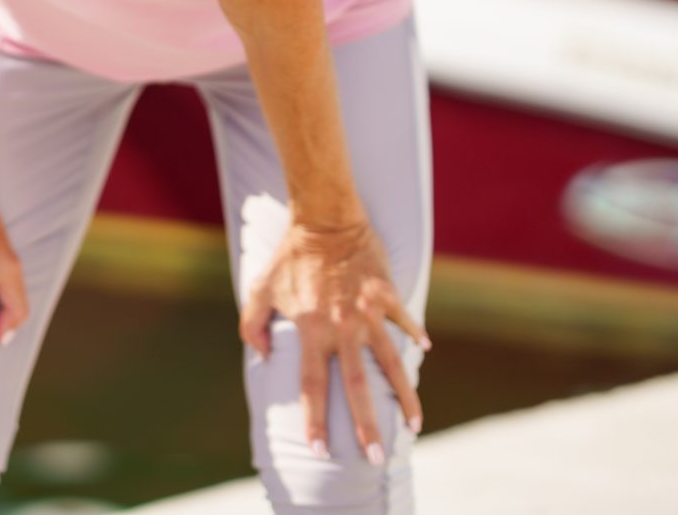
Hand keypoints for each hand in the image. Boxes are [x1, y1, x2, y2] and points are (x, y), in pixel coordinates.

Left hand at [238, 217, 430, 464]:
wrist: (325, 218)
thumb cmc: (290, 256)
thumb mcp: (260, 289)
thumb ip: (252, 326)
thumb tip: (262, 358)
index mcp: (311, 330)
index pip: (311, 385)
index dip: (314, 419)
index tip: (320, 450)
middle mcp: (342, 327)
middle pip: (356, 387)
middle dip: (367, 426)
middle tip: (376, 458)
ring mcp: (369, 313)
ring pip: (392, 363)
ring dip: (405, 396)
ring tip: (415, 424)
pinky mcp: (388, 295)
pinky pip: (405, 321)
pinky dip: (415, 334)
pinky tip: (425, 350)